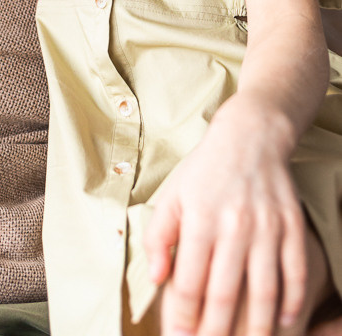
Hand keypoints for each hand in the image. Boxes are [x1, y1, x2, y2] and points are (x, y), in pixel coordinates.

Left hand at [144, 95, 306, 335]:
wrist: (251, 136)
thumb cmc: (206, 170)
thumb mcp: (173, 195)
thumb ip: (160, 236)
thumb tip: (157, 278)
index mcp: (201, 218)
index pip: (189, 281)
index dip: (183, 316)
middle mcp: (234, 225)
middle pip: (224, 293)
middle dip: (214, 331)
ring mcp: (267, 227)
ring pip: (264, 291)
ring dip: (255, 328)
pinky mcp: (292, 225)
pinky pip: (295, 272)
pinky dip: (292, 301)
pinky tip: (284, 322)